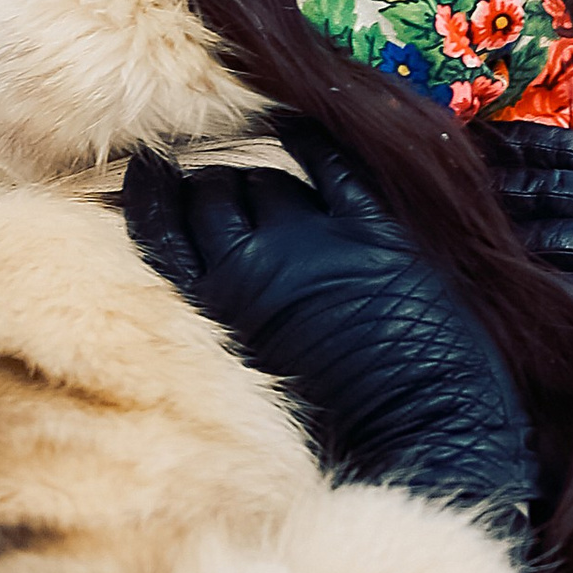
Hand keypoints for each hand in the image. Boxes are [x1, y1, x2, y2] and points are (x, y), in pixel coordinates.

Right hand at [122, 120, 538, 536]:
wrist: (424, 444)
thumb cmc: (334, 433)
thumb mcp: (247, 377)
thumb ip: (217, 319)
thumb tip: (197, 268)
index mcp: (211, 312)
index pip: (159, 229)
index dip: (149, 193)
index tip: (147, 172)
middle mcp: (252, 266)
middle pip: (211, 197)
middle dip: (209, 189)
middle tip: (215, 191)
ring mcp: (313, 242)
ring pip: (264, 182)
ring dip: (257, 180)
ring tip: (259, 189)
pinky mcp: (374, 232)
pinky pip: (332, 162)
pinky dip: (310, 138)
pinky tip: (297, 128)